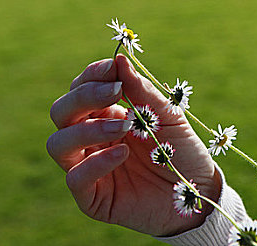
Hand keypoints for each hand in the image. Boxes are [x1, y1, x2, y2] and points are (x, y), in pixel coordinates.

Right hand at [47, 55, 220, 235]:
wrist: (198, 192)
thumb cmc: (182, 151)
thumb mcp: (169, 117)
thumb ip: (143, 92)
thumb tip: (120, 60)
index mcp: (108, 114)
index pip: (83, 88)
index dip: (93, 75)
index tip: (113, 68)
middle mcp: (93, 138)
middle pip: (62, 111)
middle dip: (84, 96)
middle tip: (115, 93)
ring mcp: (90, 166)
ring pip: (58, 143)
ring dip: (86, 129)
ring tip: (124, 126)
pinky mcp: (93, 196)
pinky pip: (75, 178)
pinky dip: (96, 163)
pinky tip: (124, 152)